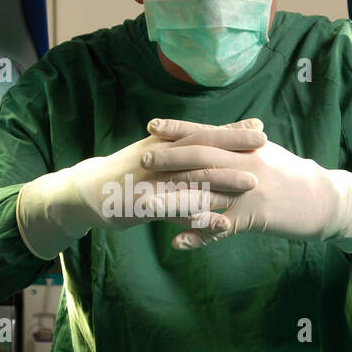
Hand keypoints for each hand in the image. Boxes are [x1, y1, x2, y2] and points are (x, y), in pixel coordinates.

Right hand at [16, 118, 267, 257]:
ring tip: (252, 184)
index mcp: (161, 144)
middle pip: (200, 150)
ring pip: (191, 178)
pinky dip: (198, 217)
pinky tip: (220, 223)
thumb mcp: (153, 153)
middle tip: (267, 148)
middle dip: (234, 148)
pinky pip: (174, 211)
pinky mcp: (142, 206)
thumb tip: (212, 135)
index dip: (231, 131)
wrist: (84, 193)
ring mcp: (150, 182)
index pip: (201, 132)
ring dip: (222, 181)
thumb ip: (182, 146)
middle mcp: (158, 158)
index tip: (262, 128)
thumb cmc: (126, 174)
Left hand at [149, 139, 351, 251]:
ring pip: (206, 193)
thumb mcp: (268, 152)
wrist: (325, 199)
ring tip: (147, 203)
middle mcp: (246, 164)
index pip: (207, 132)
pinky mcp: (255, 217)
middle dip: (170, 158)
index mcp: (247, 146)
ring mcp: (250, 191)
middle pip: (202, 159)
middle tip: (142, 159)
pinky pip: (221, 228)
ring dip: (174, 199)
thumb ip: (242, 143)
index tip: (151, 126)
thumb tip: (220, 132)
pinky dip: (199, 235)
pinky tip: (177, 243)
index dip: (178, 128)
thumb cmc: (293, 176)